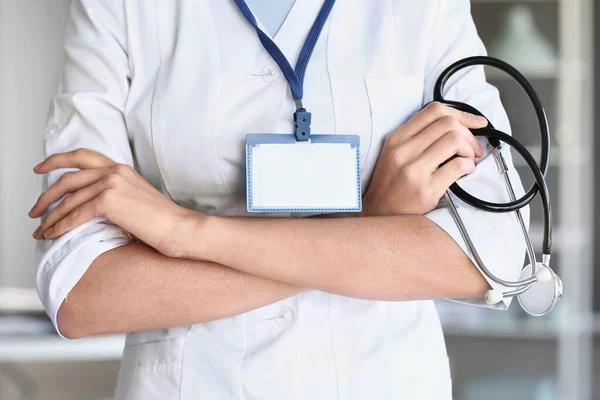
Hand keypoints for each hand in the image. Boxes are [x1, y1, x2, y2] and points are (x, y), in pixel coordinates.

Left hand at [29, 149, 197, 257]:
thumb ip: (115, 194)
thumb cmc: (164, 220)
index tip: (41, 169)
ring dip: (51, 217)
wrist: (180, 227)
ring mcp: (111, 184)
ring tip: (41, 230)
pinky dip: (60, 227)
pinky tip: (53, 235)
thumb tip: (90, 205)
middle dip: (46, 196)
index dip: (57, 161)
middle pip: (68, 178)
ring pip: (69, 200)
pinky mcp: (108, 202)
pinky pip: (75, 215)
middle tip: (35, 210)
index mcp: (121, 168)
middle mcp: (114, 171)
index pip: (82, 157)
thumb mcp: (136, 198)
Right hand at [362, 102, 486, 215]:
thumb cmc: (391, 184)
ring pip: (454, 140)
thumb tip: (456, 126)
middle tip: (472, 148)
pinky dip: (468, 166)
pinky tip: (465, 171)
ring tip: (467, 160)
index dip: (461, 113)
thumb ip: (418, 137)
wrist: (379, 214)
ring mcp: (414, 170)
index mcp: (397, 139)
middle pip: (448, 124)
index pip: (434, 111)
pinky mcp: (426, 189)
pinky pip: (458, 166)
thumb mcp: (395, 153)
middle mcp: (403, 151)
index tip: (475, 123)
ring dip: (469, 149)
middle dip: (468, 134)